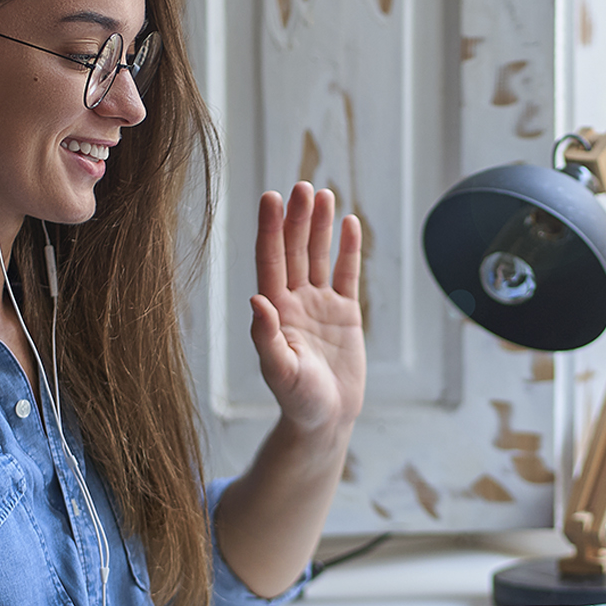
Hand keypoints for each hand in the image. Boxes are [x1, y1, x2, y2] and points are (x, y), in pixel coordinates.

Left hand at [251, 182, 365, 430]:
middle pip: (293, 250)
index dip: (270, 229)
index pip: (270, 260)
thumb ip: (266, 336)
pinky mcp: (345, 313)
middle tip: (303, 187)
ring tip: (323, 194)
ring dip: (319, 226)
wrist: (326, 419)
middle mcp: (294, 301)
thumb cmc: (298, 400)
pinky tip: (349, 223)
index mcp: (274, 311)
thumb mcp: (279, 371)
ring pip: (318, 256)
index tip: (271, 197)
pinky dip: (348, 249)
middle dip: (297, 218)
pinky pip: (346, 274)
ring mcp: (320, 305)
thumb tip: (257, 299)